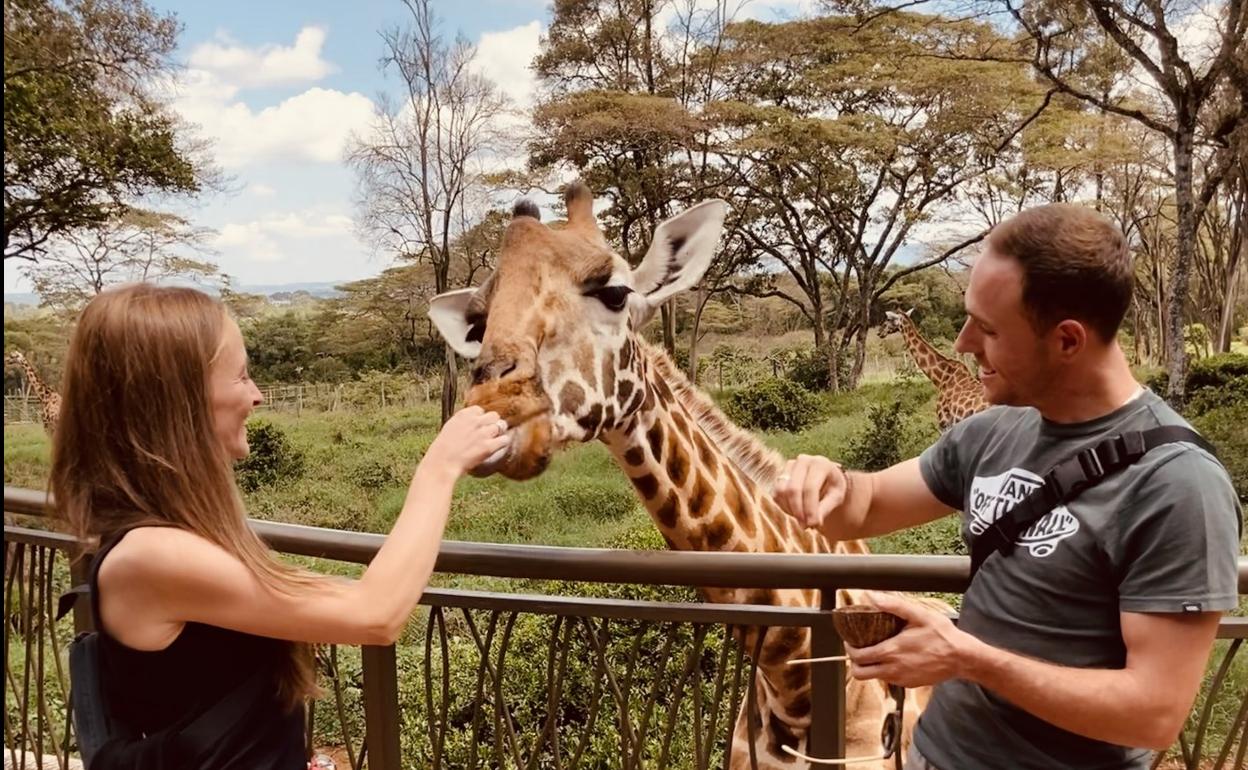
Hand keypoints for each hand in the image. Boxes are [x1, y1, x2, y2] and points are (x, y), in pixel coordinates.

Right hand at [420, 406, 509, 479]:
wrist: (442, 463)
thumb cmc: (442, 449)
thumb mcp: (450, 428)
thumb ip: (463, 423)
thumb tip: (473, 422)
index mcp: (463, 415)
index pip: (479, 410)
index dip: (480, 419)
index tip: (477, 427)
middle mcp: (475, 421)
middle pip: (494, 415)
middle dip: (492, 423)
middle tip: (488, 433)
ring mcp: (483, 433)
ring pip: (501, 426)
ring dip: (498, 433)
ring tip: (492, 441)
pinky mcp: (489, 446)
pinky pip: (505, 440)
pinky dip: (502, 443)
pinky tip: (496, 448)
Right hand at [774, 454, 846, 529]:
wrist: (826, 479)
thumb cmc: (833, 488)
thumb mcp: (836, 498)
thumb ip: (825, 509)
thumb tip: (812, 522)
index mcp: (820, 463)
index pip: (810, 488)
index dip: (810, 508)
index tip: (813, 524)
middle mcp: (802, 461)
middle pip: (793, 489)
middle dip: (798, 511)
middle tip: (805, 526)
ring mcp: (789, 467)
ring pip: (781, 491)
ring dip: (790, 509)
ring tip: (803, 519)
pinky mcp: (780, 475)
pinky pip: (776, 495)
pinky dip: (785, 507)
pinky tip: (797, 511)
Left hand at [844, 591, 974, 688]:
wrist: (962, 658)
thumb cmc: (942, 635)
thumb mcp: (918, 615)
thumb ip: (893, 605)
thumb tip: (872, 596)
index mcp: (891, 652)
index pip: (858, 657)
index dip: (849, 648)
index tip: (850, 640)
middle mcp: (893, 669)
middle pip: (860, 673)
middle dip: (855, 662)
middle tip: (859, 649)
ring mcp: (901, 679)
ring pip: (874, 677)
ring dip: (870, 666)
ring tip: (876, 651)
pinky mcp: (909, 684)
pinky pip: (889, 680)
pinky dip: (886, 670)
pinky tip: (894, 657)